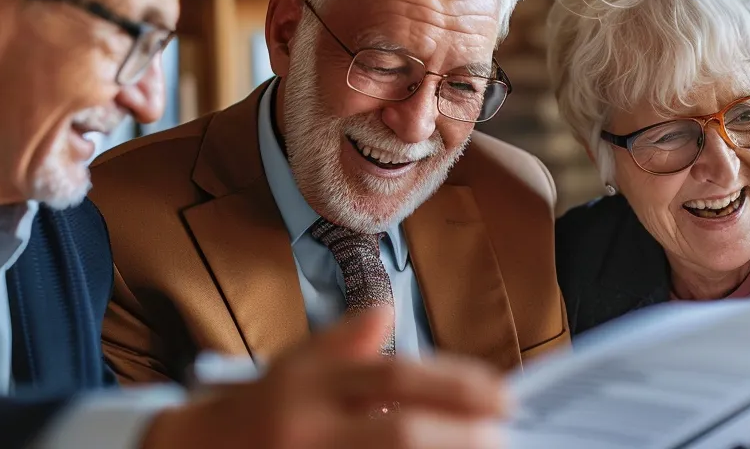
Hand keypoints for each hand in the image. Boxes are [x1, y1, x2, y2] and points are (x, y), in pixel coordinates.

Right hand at [141, 308, 510, 448]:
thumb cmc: (248, 416)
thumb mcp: (288, 369)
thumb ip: (339, 344)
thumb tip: (386, 314)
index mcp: (307, 386)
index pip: (392, 378)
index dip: (453, 385)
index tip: (501, 395)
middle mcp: (306, 429)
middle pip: (398, 432)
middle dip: (459, 435)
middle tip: (501, 433)